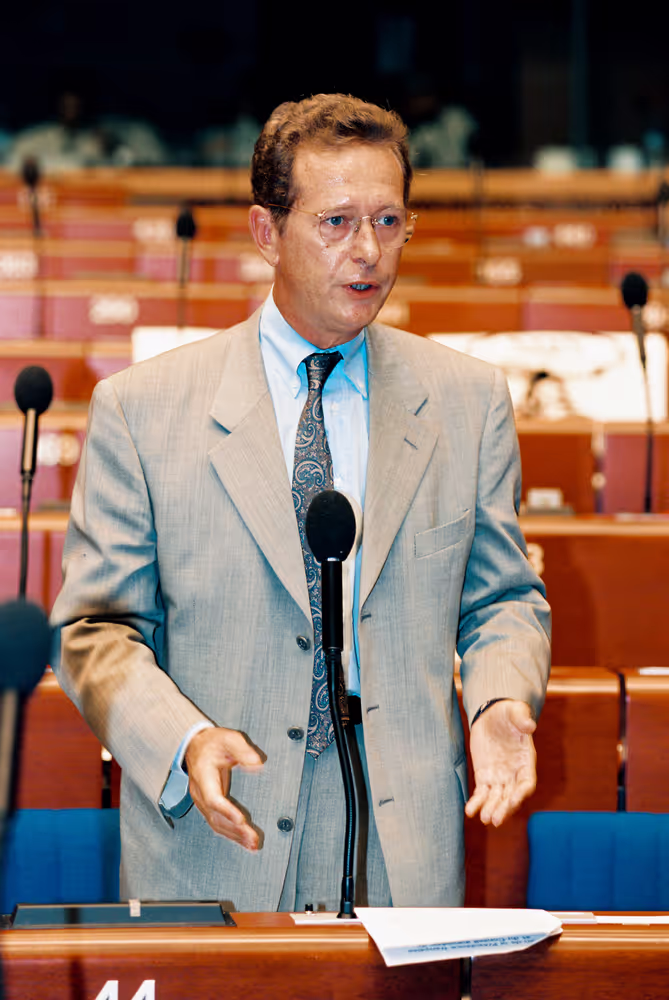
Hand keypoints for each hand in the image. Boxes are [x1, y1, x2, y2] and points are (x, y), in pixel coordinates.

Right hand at [185, 727, 263, 850]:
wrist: (195, 745)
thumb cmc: (212, 742)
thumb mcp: (228, 738)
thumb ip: (242, 750)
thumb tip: (257, 763)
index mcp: (203, 776)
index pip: (213, 799)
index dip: (227, 811)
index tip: (242, 820)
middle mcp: (200, 793)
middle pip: (216, 817)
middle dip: (235, 830)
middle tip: (253, 840)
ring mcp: (202, 801)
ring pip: (216, 824)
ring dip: (234, 836)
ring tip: (252, 845)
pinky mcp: (208, 805)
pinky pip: (217, 823)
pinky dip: (230, 833)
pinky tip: (243, 841)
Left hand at [465, 700, 536, 826]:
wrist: (492, 714)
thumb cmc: (509, 713)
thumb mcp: (515, 711)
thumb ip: (522, 718)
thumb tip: (530, 725)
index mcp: (526, 761)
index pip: (526, 783)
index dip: (521, 794)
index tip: (513, 801)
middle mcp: (514, 774)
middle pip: (511, 796)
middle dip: (504, 808)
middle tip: (495, 820)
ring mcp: (499, 777)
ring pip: (496, 798)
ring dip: (491, 809)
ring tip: (485, 819)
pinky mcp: (484, 776)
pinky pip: (481, 793)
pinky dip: (476, 802)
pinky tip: (469, 811)